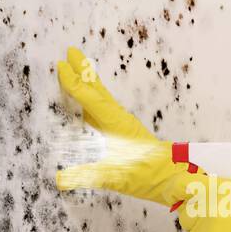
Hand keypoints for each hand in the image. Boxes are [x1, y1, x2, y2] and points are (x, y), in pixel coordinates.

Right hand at [53, 47, 192, 206]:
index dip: (74, 83)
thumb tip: (59, 180)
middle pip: (97, 90)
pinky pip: (102, 110)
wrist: (171, 179)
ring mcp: (122, 124)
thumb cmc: (147, 176)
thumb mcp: (114, 177)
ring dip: (88, 83)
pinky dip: (91, 100)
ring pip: (101, 97)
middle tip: (71, 50)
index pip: (91, 99)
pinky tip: (85, 105)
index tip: (61, 65)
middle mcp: (119, 119)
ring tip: (76, 70)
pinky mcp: (123, 131)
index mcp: (116, 124)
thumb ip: (86, 177)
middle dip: (83, 70)